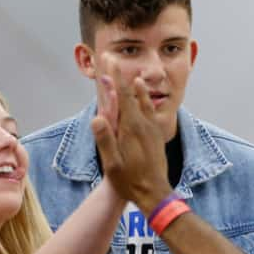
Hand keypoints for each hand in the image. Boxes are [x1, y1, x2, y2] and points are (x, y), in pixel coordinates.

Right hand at [90, 58, 168, 212]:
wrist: (155, 193)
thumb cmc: (131, 182)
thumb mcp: (113, 164)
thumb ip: (105, 140)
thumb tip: (96, 118)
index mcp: (132, 128)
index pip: (121, 96)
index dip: (115, 77)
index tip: (110, 60)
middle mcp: (144, 124)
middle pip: (132, 95)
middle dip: (122, 77)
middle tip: (115, 62)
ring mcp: (152, 130)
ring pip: (145, 103)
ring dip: (138, 89)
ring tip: (136, 77)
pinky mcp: (156, 137)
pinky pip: (151, 113)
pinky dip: (147, 102)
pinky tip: (146, 101)